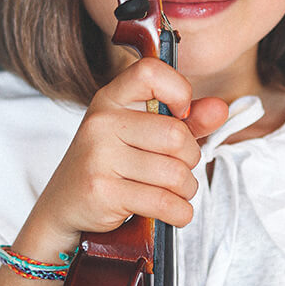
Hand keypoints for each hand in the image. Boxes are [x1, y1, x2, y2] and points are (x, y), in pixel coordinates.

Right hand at [14, 57, 227, 260]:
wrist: (63, 207)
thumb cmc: (108, 166)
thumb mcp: (141, 135)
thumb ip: (185, 120)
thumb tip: (221, 108)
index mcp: (111, 100)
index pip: (150, 72)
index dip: (179, 91)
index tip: (181, 115)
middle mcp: (101, 123)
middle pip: (176, 136)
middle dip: (190, 159)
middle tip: (177, 168)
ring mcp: (99, 157)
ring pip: (175, 174)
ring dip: (186, 190)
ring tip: (172, 192)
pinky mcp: (103, 191)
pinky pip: (165, 203)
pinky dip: (180, 213)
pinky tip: (172, 211)